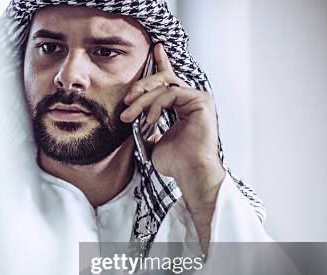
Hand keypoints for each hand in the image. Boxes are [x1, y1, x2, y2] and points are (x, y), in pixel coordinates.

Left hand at [120, 43, 226, 250]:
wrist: (189, 174)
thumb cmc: (176, 162)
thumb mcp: (154, 141)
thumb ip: (147, 126)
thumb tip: (133, 120)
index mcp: (183, 105)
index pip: (170, 80)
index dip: (161, 63)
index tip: (154, 49)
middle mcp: (192, 98)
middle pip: (163, 78)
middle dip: (141, 86)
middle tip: (126, 100)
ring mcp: (198, 98)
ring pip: (164, 85)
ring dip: (142, 99)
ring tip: (128, 115)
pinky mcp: (200, 101)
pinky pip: (171, 94)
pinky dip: (155, 105)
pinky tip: (149, 120)